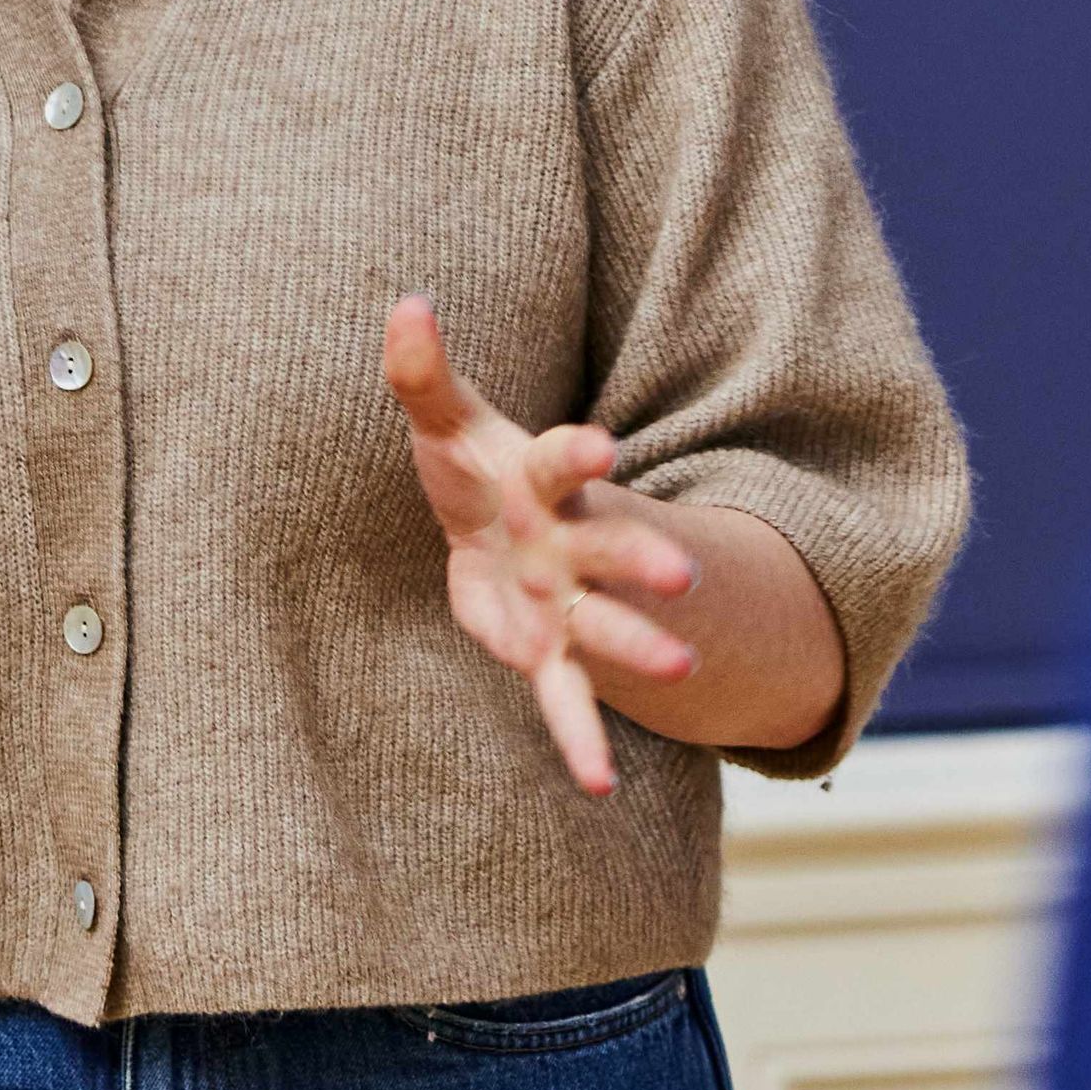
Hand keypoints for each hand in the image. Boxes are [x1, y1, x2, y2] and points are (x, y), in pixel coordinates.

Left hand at [382, 294, 698, 796]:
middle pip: (610, 550)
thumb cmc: (473, 472)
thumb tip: (406, 302)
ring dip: (642, 645)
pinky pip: (567, 700)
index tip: (604, 447)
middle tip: (684, 577)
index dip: (580, 453)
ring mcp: (567, 603)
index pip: (565, 461)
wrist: (495, 535)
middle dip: (642, 563)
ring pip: (607, 627)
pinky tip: (600, 786)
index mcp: (543, 482)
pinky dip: (582, 740)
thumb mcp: (445, 424)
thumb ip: (420, 372)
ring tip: (681, 669)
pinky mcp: (548, 654)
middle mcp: (569, 544)